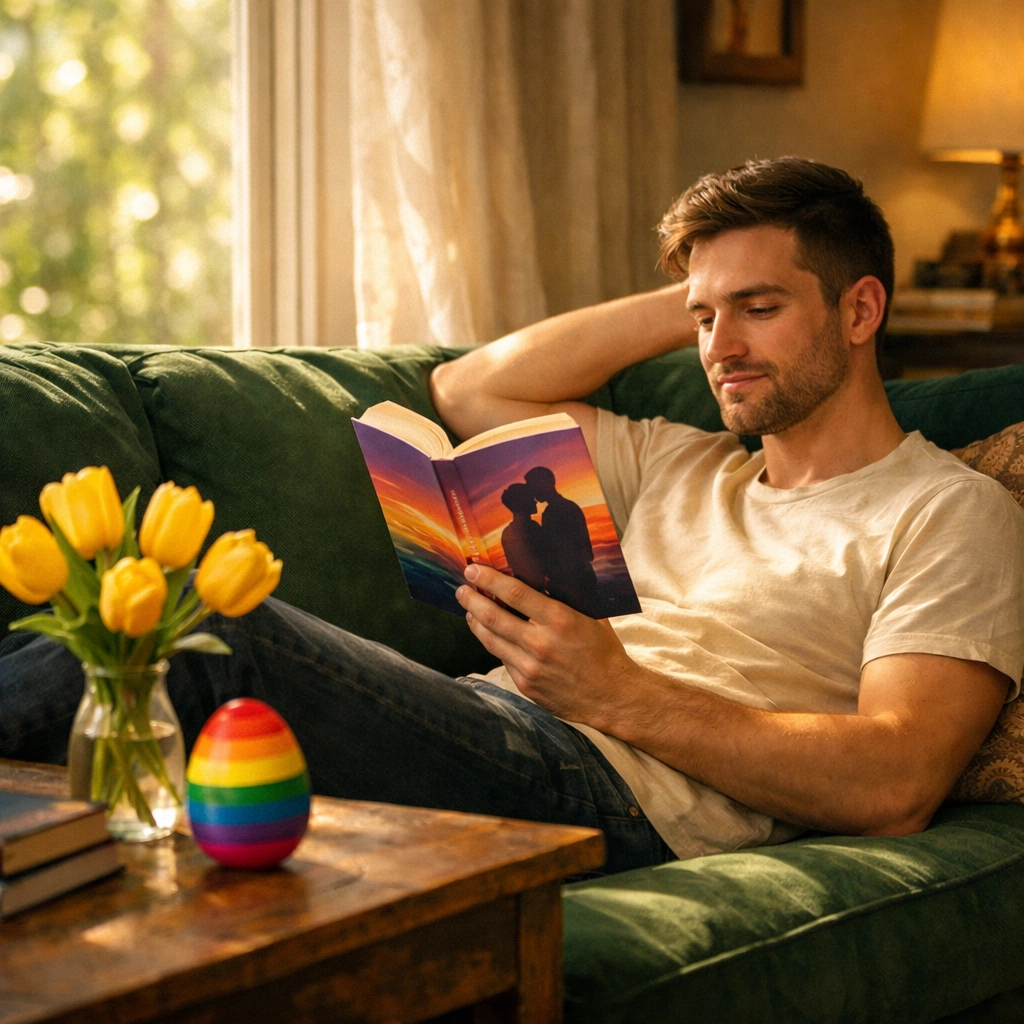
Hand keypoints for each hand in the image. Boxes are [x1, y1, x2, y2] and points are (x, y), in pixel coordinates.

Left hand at [456, 564, 643, 728]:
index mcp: (560, 620)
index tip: (474, 570)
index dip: (489, 580)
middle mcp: (540, 643)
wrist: (611, 697)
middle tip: (461, 589)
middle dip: (472, 600)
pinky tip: (488, 634)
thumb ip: (567, 598)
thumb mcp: (592, 617)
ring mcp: (530, 666)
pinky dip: (492, 643)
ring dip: (475, 621)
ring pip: (490, 639)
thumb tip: (544, 575)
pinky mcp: (525, 684)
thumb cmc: (604, 652)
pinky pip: (502, 658)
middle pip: (493, 617)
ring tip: (468, 609)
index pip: (515, 594)